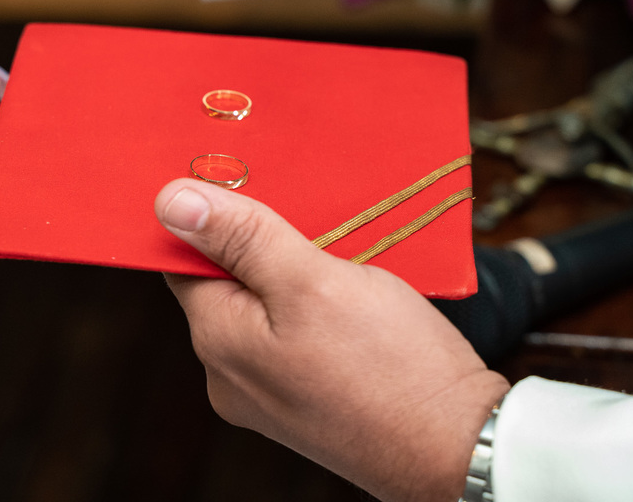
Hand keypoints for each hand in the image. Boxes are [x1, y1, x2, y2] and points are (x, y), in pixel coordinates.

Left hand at [156, 179, 509, 501]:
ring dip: (297, 274)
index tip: (250, 182)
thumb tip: (169, 201)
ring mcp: (270, 395)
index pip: (184, 260)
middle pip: (227, 283)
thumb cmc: (391, 367)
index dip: (211, 216)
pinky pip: (296, 336)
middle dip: (263, 243)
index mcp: (219, 341)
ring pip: (266, 308)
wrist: (462, 449)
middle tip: (313, 216)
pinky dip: (318, 308)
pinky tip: (357, 298)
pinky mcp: (308, 402)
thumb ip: (241, 238)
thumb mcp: (312, 281)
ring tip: (345, 259)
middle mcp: (231, 376)